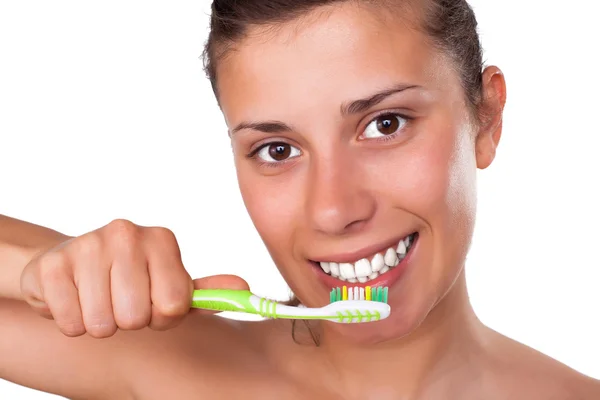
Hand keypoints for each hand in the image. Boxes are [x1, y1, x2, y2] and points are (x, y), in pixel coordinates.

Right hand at [20, 219, 248, 337]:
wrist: (72, 267)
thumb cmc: (129, 280)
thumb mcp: (172, 285)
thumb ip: (208, 292)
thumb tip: (245, 289)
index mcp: (162, 239)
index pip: (175, 305)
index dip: (163, 317)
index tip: (153, 304)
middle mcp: (126, 232)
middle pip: (136, 317)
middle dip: (129, 321)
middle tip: (121, 303)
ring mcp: (87, 244)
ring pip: (102, 323)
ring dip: (100, 323)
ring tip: (98, 300)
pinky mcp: (52, 265)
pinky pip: (70, 322)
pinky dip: (72, 322)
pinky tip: (74, 298)